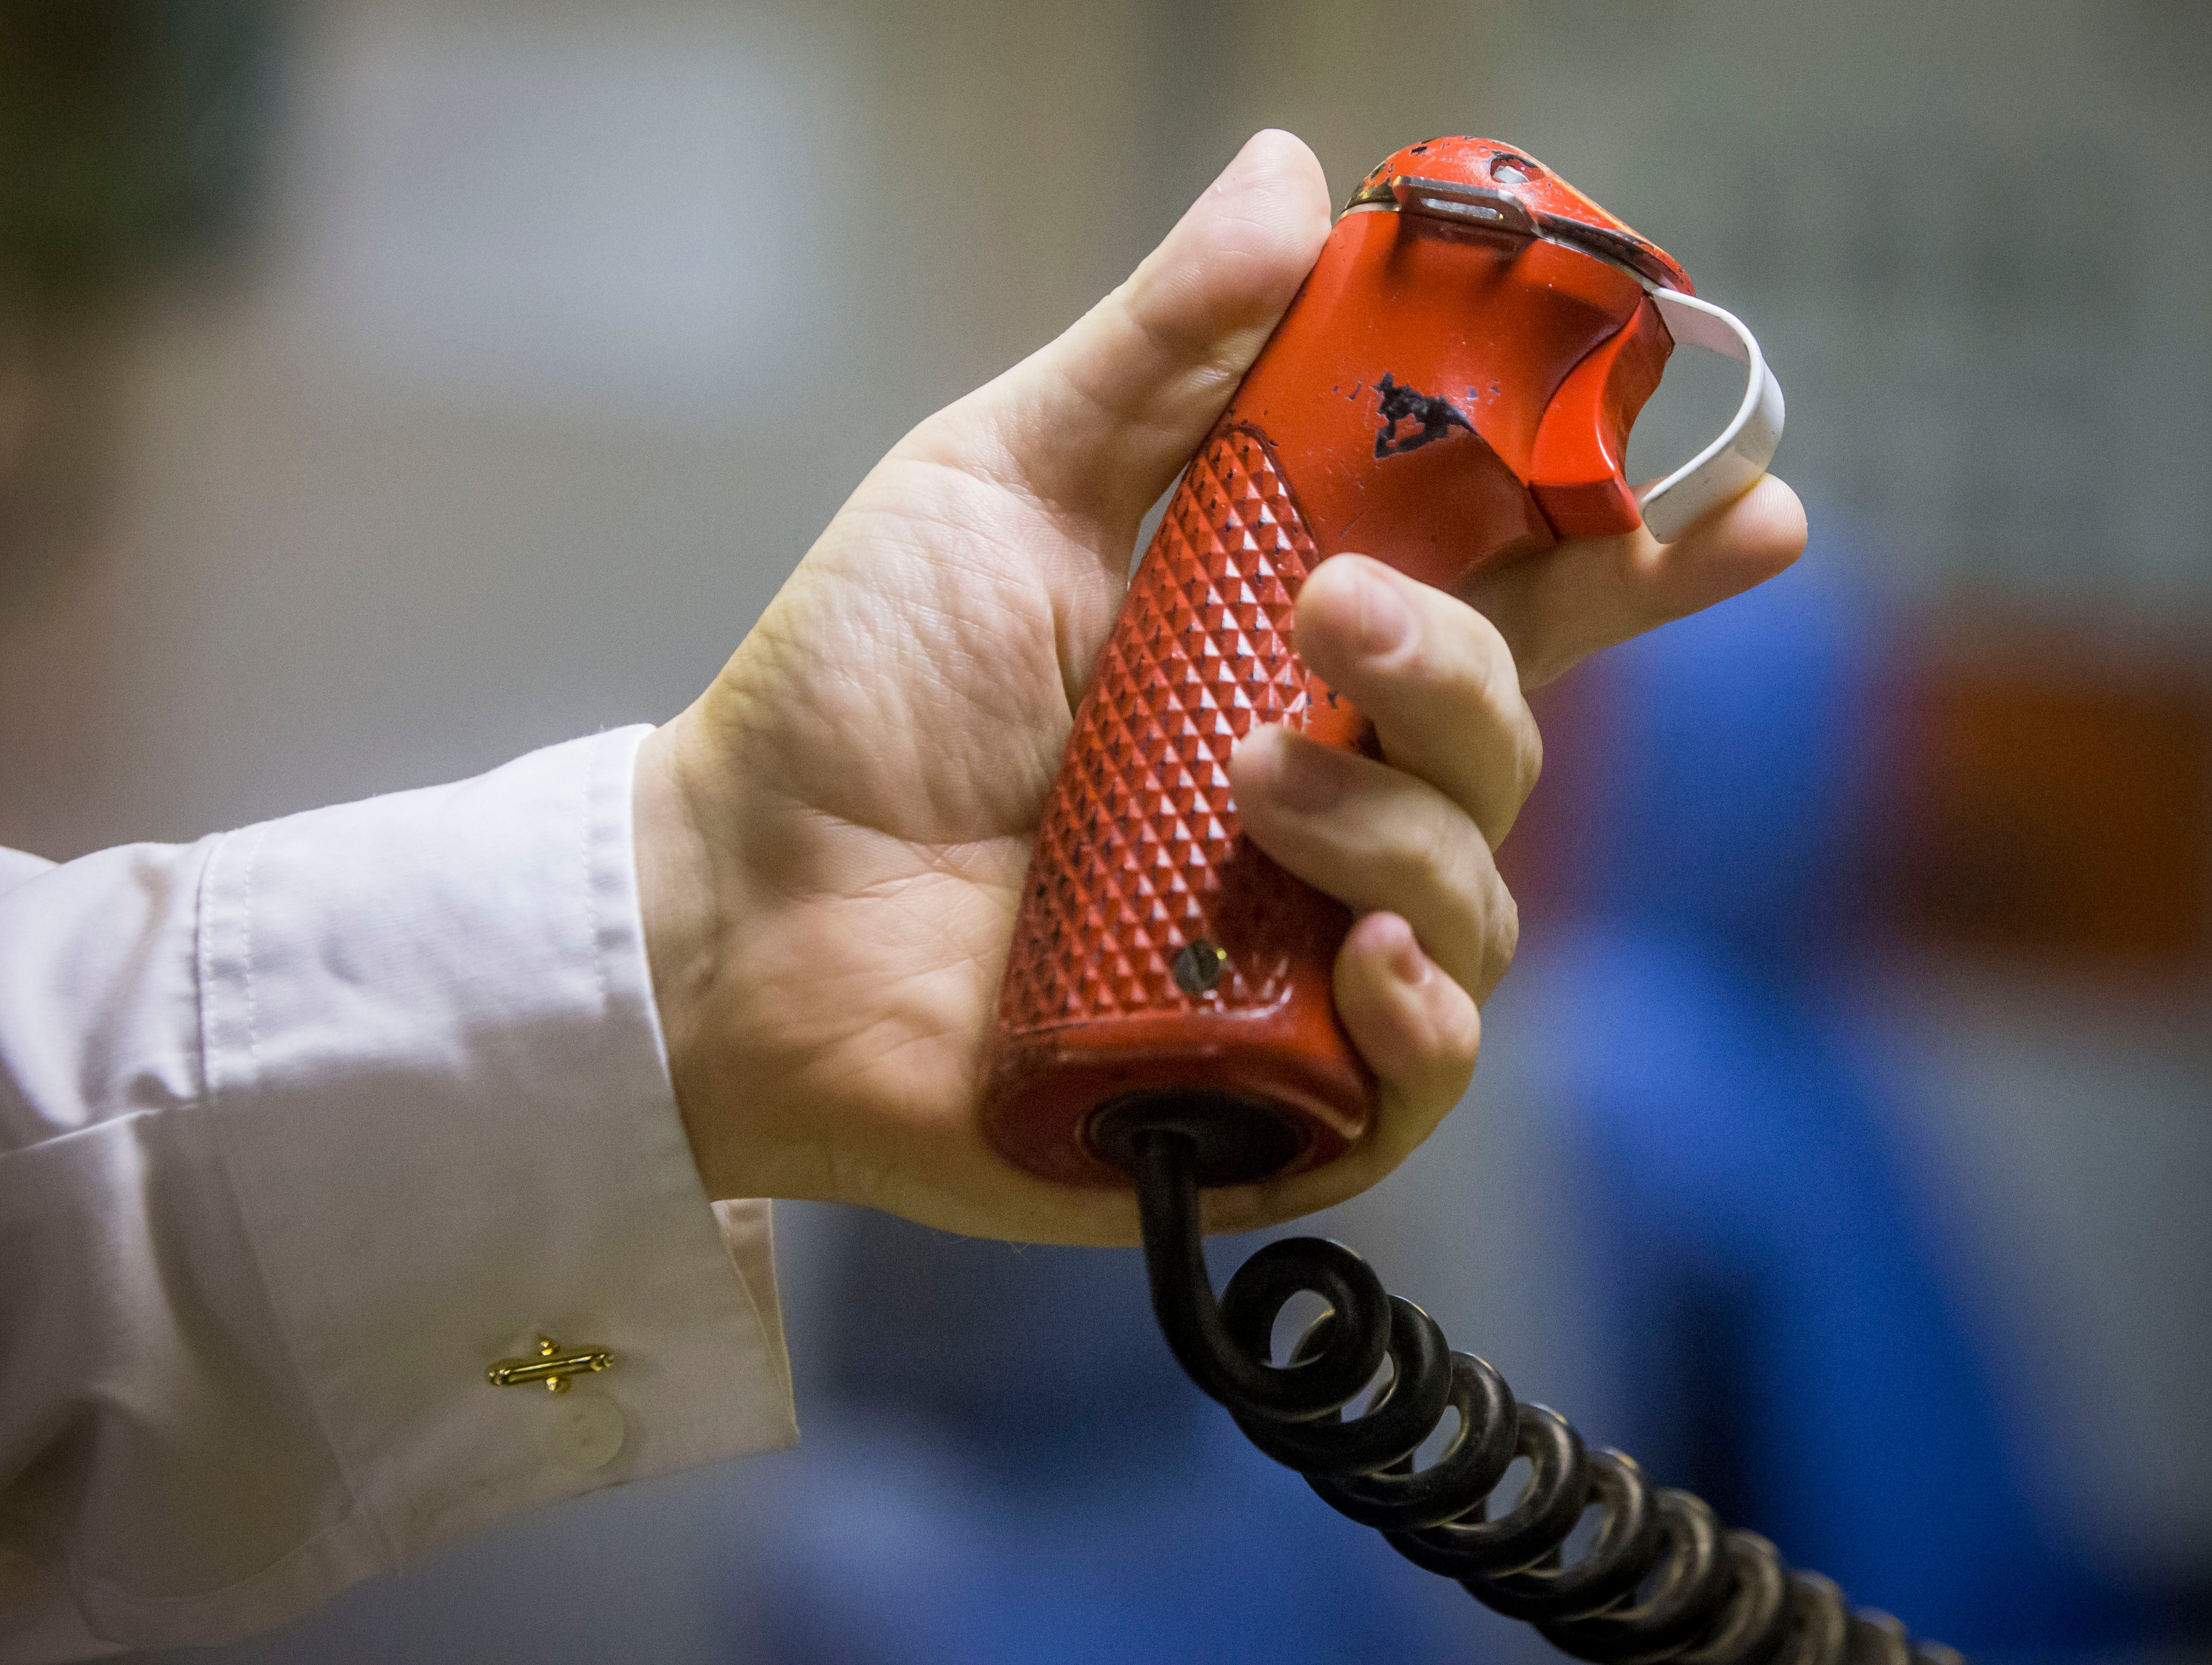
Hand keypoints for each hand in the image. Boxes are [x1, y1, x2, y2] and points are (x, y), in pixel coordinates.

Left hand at [635, 130, 1804, 1245]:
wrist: (728, 906)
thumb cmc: (852, 692)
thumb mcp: (996, 483)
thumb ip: (1156, 357)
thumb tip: (1290, 176)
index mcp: (1278, 656)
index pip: (1505, 603)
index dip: (1636, 564)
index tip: (1751, 510)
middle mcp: (1314, 801)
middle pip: (1504, 739)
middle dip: (1465, 670)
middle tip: (1341, 616)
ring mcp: (1292, 953)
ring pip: (1475, 897)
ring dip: (1403, 825)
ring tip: (1254, 784)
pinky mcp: (1252, 1091)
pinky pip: (1417, 1078)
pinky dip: (1424, 1024)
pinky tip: (1368, 966)